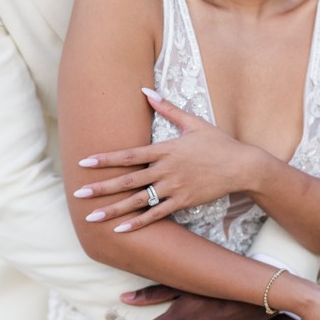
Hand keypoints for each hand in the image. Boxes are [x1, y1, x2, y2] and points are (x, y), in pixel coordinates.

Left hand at [74, 89, 260, 230]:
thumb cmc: (217, 142)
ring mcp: (174, 188)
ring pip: (138, 201)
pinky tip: (121, 229)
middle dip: (101, 189)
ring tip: (93, 218)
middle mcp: (165, 170)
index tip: (83, 163)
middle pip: (127, 181)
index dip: (105, 160)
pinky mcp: (183, 202)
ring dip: (114, 210)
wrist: (241, 166)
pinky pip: (157, 214)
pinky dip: (139, 223)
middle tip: (79, 195)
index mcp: (165, 150)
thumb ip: (167, 108)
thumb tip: (146, 90)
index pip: (129, 155)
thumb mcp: (193, 122)